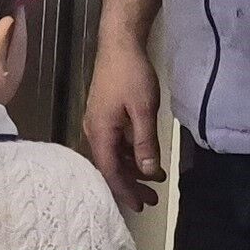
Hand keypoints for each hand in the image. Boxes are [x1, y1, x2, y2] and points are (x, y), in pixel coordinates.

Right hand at [81, 37, 165, 211]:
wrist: (119, 43)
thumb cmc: (131, 74)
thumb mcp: (144, 110)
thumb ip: (145, 143)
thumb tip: (149, 173)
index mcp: (100, 132)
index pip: (110, 171)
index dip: (126, 191)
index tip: (141, 206)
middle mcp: (94, 131)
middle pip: (110, 166)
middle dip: (131, 184)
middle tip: (152, 200)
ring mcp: (98, 123)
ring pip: (114, 155)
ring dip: (133, 169)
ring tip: (155, 181)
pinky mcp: (105, 115)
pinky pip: (116, 143)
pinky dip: (131, 154)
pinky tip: (146, 158)